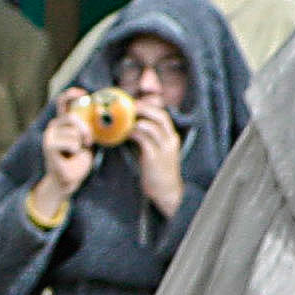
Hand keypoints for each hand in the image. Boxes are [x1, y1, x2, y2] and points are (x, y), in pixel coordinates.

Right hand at [34, 91, 95, 217]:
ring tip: (75, 153)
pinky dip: (76, 151)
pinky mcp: (49, 146)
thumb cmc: (78, 160)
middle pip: (72, 118)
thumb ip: (88, 127)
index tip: (84, 94)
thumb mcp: (86, 140)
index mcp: (62, 122)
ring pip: (74, 133)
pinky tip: (69, 157)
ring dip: (80, 145)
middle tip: (88, 142)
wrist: (68, 179)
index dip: (72, 95)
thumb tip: (100, 113)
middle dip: (85, 130)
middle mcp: (53, 126)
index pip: (63, 102)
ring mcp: (49, 136)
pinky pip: (71, 143)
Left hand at [130, 103, 183, 217]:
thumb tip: (130, 125)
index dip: (149, 107)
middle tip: (127, 107)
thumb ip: (147, 137)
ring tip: (124, 120)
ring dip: (136, 121)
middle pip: (160, 116)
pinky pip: (143, 140)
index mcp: (171, 137)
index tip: (133, 104)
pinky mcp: (154, 158)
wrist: (166, 191)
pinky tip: (124, 133)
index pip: (163, 115)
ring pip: (151, 127)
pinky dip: (133, 133)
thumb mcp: (156, 150)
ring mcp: (163, 149)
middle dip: (143, 109)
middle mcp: (170, 140)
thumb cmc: (157, 170)